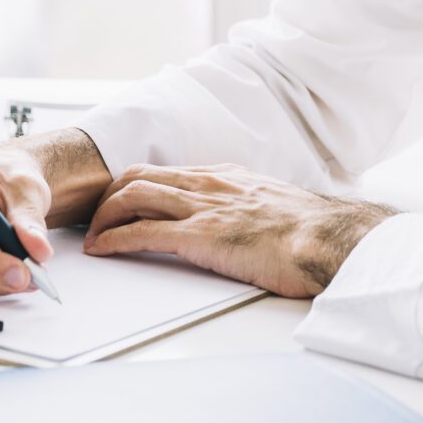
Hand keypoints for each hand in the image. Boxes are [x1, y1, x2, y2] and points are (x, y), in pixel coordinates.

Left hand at [84, 162, 391, 297]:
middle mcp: (210, 184)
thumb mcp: (276, 208)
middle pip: (139, 176)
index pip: (167, 172)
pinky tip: (102, 250)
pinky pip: (143, 232)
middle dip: (109, 197)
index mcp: (228, 177)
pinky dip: (114, 240)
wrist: (330, 240)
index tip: (122, 204)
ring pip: (134, 196)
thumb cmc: (312, 234)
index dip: (136, 187)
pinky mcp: (200, 235)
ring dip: (104, 217)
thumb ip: (251, 208)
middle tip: (96, 219)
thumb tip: (244, 223)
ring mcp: (204, 207)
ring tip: (92, 237)